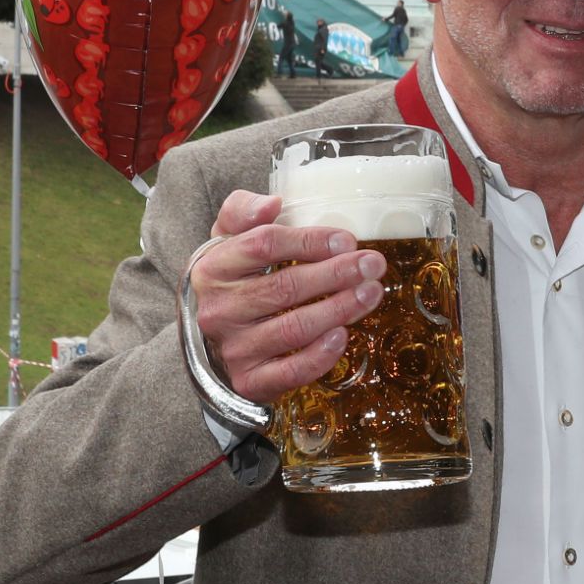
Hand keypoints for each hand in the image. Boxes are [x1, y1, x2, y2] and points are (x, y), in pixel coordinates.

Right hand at [192, 190, 385, 403]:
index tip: (347, 240)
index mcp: (214, 268)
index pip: (264, 245)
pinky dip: (320, 355)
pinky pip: (290, 371)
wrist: (210, 344)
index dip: (310, 241)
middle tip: (373, 265)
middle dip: (336, 274)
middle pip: (285, 287)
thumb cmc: (232, 282)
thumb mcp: (228, 241)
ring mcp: (233, 348)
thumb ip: (243, 212)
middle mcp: (219, 310)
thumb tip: (272, 203)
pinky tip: (343, 335)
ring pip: (294, 328)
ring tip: (371, 293)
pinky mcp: (249, 380)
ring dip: (339, 309)